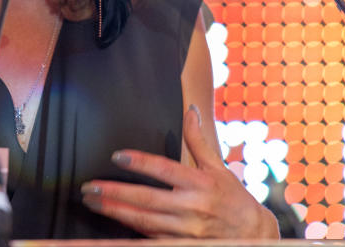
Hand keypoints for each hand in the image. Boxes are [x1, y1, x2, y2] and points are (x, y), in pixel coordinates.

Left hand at [80, 106, 278, 238]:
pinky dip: (131, 231)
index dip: (139, 163)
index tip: (117, 157)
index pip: (164, 169)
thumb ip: (199, 141)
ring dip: (116, 212)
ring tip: (93, 203)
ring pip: (144, 221)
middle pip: (147, 199)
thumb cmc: (235, 201)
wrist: (255, 239)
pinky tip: (113, 223)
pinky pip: (152, 238)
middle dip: (115, 193)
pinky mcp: (182, 246)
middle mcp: (192, 208)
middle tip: (90, 187)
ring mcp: (186, 231)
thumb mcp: (219, 169)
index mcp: (201, 184)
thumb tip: (191, 111)